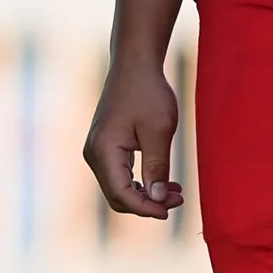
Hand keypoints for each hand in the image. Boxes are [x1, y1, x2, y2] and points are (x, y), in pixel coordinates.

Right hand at [83, 55, 186, 218]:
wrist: (134, 63)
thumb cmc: (148, 92)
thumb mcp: (159, 131)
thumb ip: (157, 167)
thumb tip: (158, 200)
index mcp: (103, 151)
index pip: (122, 195)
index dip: (146, 208)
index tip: (171, 209)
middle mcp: (93, 154)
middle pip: (117, 196)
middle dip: (147, 203)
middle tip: (179, 198)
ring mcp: (96, 150)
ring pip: (118, 187)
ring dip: (145, 194)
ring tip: (176, 191)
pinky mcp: (104, 145)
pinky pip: (118, 174)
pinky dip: (139, 182)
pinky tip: (163, 181)